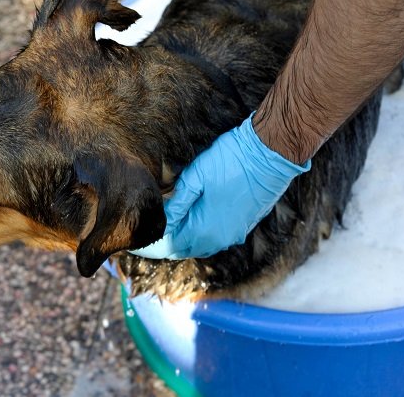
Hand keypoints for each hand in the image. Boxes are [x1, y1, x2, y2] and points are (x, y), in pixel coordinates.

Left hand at [131, 115, 310, 259]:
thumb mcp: (194, 178)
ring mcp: (233, 234)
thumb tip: (159, 220)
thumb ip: (176, 203)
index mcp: (204, 231)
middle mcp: (219, 240)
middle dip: (162, 243)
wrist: (271, 154)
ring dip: (180, 238)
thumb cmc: (231, 161)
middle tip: (144, 232)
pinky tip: (187, 219)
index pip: (167, 247)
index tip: (132, 242)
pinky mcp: (242, 226)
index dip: (148, 246)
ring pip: (198, 244)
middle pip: (181, 249)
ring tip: (162, 225)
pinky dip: (197, 233)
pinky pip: (213, 237)